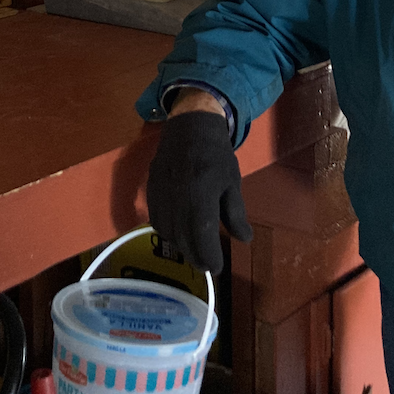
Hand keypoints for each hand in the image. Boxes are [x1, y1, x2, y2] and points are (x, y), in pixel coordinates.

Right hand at [146, 109, 251, 273]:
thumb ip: (236, 213)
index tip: (216, 267)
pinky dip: (168, 232)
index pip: (202, 235)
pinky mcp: (150, 189)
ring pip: (167, 232)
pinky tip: (179, 233)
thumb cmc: (216, 154)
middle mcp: (177, 195)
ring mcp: (160, 192)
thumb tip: (244, 239)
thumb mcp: (232, 182)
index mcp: (201, 192)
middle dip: (195, 256)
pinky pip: (156, 220)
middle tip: (207, 264)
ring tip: (195, 250)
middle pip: (182, 238)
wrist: (189, 125)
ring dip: (181, 246)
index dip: (208, 256)